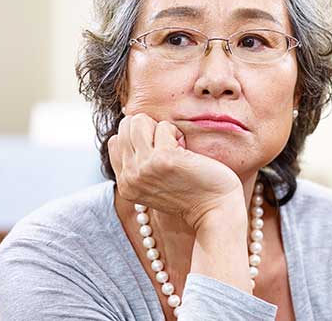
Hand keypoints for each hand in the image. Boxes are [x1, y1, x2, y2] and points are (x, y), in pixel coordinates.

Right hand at [108, 113, 244, 229]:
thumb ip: (140, 164)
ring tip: (177, 147)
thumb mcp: (156, 183)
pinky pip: (164, 126)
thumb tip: (131, 123)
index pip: (115, 141)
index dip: (139, 136)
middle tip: (170, 147)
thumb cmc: (193, 192)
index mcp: (126, 184)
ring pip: (140, 122)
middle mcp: (130, 177)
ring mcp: (144, 167)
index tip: (160, 150)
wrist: (215, 210)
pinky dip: (178, 133)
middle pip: (126, 127)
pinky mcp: (163, 158)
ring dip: (162, 129)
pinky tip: (187, 152)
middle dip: (150, 128)